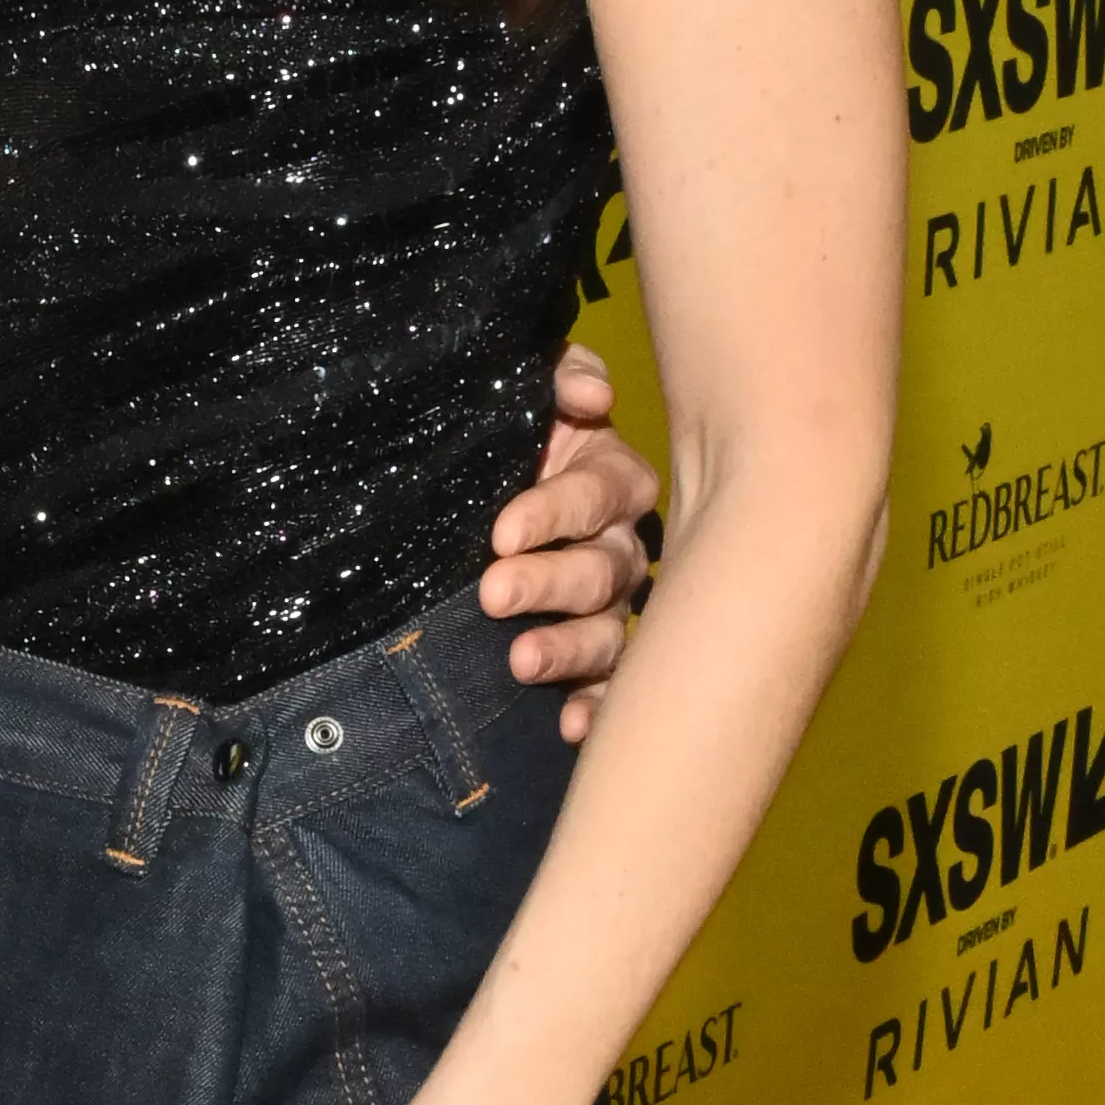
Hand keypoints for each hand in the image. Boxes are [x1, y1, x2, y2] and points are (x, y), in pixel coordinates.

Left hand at [479, 345, 661, 740]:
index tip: (502, 532)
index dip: (557, 512)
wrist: (482, 489)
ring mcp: (613, 605)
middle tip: (495, 593)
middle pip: (604, 569)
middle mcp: (622, 544)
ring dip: (570, 650)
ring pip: (611, 631)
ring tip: (521, 662)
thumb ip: (562, 378)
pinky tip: (566, 726)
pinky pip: (610, 685)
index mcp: (611, 479)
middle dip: (550, 583)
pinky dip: (594, 706)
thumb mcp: (529, 393)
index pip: (601, 493)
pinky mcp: (597, 656)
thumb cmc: (515, 438)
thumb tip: (592, 398)